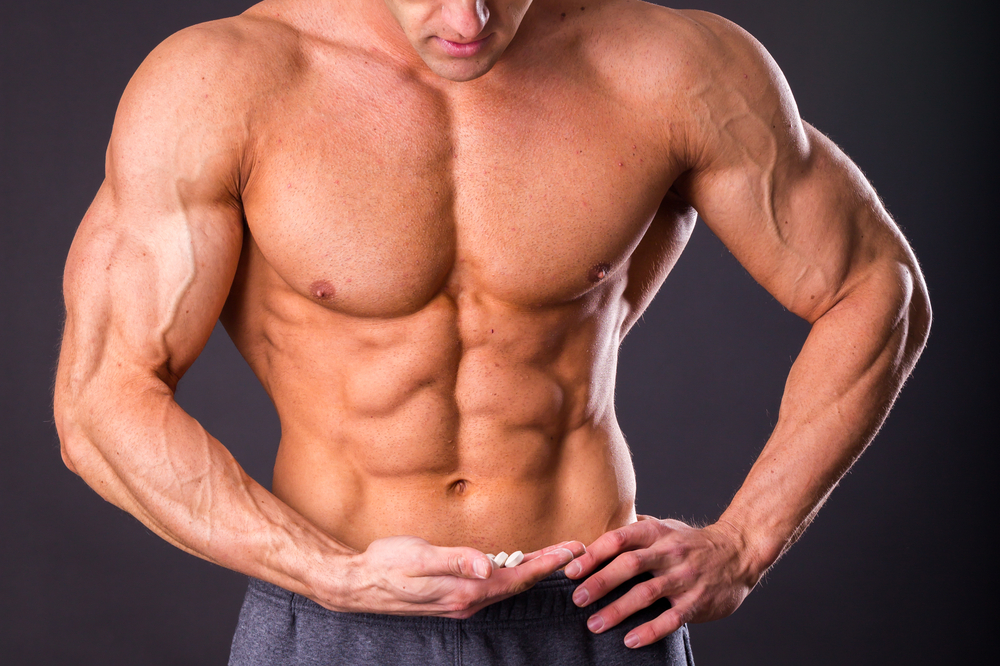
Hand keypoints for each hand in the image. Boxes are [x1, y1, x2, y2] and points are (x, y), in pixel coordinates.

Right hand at [337, 535, 586, 617]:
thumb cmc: (386, 564)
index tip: (573, 550)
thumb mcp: (419, 557)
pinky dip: (511, 574)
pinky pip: (492, 587)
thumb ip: (455, 560)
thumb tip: (488, 566)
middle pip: (518, 583)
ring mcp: (460, 601)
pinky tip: (516, 565)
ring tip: (556, 555)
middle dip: (549, 566)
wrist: (359, 584)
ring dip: (532, 570)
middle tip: (577, 549)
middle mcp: (467, 601)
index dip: (547, 564)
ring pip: (506, 586)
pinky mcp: (453, 596)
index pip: (516, 578)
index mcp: (465, 591)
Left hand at [564, 517, 757, 647]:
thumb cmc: (692, 542)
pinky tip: (630, 640)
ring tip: (595, 624)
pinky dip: (650, 631)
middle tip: (577, 599)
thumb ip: (635, 529)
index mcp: (657, 533)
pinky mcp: (697, 602)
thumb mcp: (666, 526)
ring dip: (618, 610)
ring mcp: (684, 578)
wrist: (739, 552)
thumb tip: (598, 528)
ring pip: (646, 594)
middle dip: (600, 582)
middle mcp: (669, 553)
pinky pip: (671, 619)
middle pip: (629, 565)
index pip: (619, 540)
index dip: (593, 554)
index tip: (571, 570)